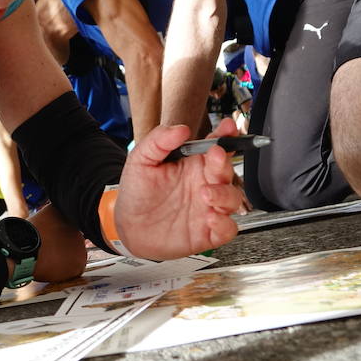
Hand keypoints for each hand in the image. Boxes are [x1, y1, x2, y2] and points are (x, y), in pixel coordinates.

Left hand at [113, 121, 242, 260]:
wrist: (128, 226)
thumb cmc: (137, 192)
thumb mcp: (141, 160)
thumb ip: (158, 140)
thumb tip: (180, 129)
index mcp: (193, 164)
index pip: (215, 146)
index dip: (225, 135)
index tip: (228, 127)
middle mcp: (204, 184)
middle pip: (226, 170)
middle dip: (224, 163)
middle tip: (214, 157)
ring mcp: (208, 208)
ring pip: (232, 198)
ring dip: (224, 194)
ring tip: (206, 193)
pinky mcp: (207, 232)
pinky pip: (227, 228)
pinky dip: (224, 224)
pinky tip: (210, 218)